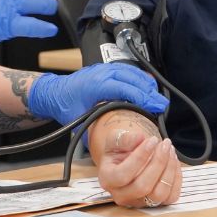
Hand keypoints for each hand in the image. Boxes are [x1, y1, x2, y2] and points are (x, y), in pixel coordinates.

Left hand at [28, 63, 167, 125]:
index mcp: (95, 85)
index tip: (155, 106)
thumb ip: (95, 134)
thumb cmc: (65, 106)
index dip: (142, 97)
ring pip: (132, 72)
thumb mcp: (79, 122)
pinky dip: (139, 78)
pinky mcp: (107, 68)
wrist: (54, 92)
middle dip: (150, 92)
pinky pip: (128, 69)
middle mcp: (101, 74)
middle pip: (133, 78)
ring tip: (157, 98)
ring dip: (146, 84)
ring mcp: (104, 69)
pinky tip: (147, 86)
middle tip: (162, 105)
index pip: (124, 88)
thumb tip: (111, 148)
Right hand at [96, 126, 182, 207]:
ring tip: (170, 150)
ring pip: (159, 194)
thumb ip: (124, 138)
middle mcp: (121, 195)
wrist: (127, 158)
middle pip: (142, 186)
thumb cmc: (120, 149)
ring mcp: (139, 202)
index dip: (140, 157)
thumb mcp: (116, 139)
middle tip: (165, 143)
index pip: (123, 175)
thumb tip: (139, 138)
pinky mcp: (155, 204)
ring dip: (169, 170)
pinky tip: (173, 161)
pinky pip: (171, 196)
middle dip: (158, 162)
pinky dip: (176, 178)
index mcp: (107, 179)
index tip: (152, 140)